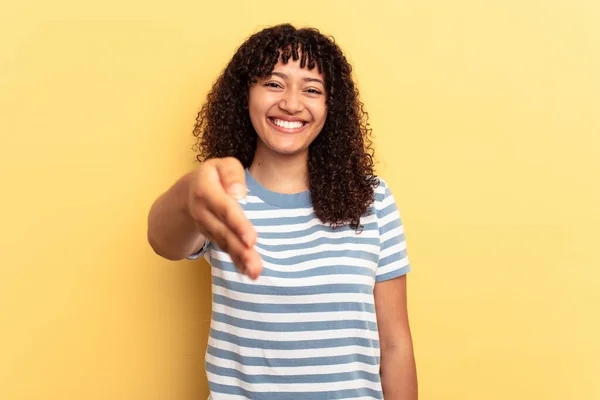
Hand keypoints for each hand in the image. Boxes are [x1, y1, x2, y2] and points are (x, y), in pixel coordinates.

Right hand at [187, 157, 261, 278]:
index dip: (238, 224)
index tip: (251, 240)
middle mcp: (203, 212)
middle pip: (223, 232)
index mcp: (206, 190)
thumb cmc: (214, 176)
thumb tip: (239, 193)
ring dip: (240, 260)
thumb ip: (232, 174)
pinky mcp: (212, 237)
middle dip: (240, 250)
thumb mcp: (222, 165)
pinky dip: (236, 262)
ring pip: (224, 244)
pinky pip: (224, 250)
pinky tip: (247, 272)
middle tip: (256, 267)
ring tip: (255, 273)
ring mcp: (206, 227)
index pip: (224, 208)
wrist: (189, 192)